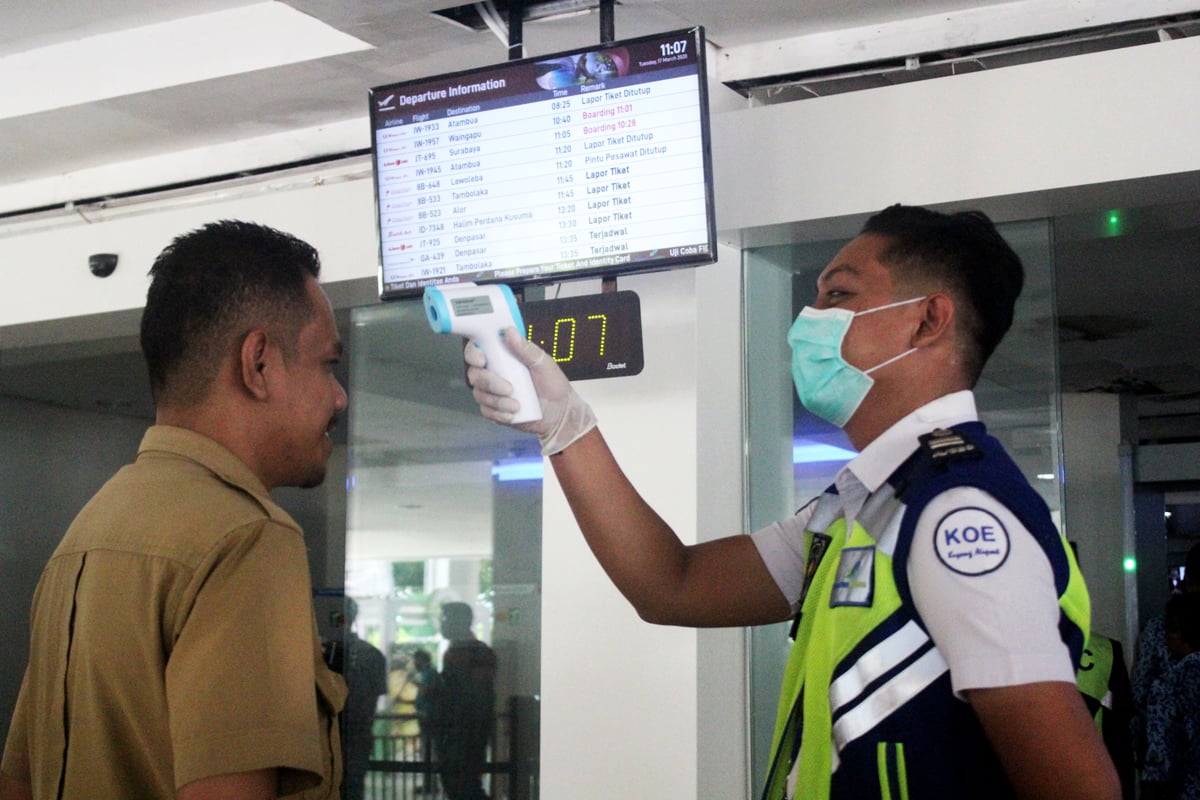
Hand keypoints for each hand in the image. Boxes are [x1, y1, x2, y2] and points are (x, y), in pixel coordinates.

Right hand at [464, 327, 596, 454]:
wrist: (559, 412)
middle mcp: (493, 373)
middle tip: (509, 388)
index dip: (473, 354)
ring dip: (498, 401)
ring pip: (480, 395)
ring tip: (517, 405)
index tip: (481, 360)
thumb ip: (525, 349)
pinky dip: (499, 413)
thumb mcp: (543, 363)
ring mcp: (492, 392)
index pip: (477, 350)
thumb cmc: (552, 385)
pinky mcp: (494, 410)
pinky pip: (486, 411)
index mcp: (502, 357)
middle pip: (475, 374)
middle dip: (490, 382)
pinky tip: (512, 414)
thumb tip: (509, 332)